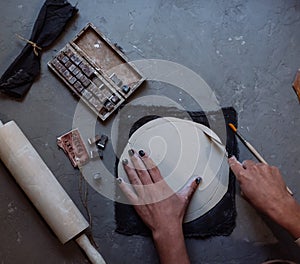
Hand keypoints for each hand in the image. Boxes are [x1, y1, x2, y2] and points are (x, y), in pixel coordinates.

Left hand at [117, 149, 200, 263]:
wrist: (166, 228)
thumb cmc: (174, 215)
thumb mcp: (184, 199)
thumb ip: (190, 187)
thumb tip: (197, 180)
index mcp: (161, 186)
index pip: (152, 169)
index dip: (147, 159)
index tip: (143, 153)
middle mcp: (151, 189)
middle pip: (142, 171)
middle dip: (136, 160)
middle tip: (131, 151)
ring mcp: (143, 196)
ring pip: (134, 179)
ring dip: (129, 169)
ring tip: (125, 161)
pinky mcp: (137, 204)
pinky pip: (128, 193)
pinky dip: (123, 186)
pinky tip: (119, 180)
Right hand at [228, 156, 299, 238]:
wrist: (278, 204)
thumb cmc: (263, 202)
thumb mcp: (245, 195)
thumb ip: (242, 183)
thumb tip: (243, 181)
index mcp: (243, 176)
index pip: (234, 164)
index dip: (232, 162)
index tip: (232, 159)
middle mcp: (253, 169)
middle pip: (247, 163)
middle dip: (248, 168)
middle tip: (252, 176)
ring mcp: (264, 168)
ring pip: (258, 165)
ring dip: (258, 171)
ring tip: (262, 182)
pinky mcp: (273, 169)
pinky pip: (268, 168)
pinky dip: (268, 173)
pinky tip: (269, 181)